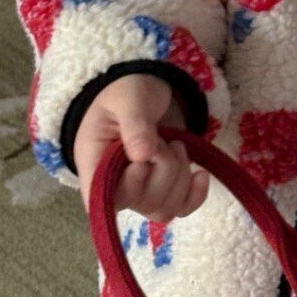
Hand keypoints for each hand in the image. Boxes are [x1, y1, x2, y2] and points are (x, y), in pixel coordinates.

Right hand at [73, 73, 209, 221]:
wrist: (147, 88)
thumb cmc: (128, 91)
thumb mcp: (129, 99)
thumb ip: (135, 124)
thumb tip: (142, 156)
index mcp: (95, 163)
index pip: (104, 199)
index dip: (129, 189)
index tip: (143, 162)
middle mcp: (114, 184)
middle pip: (142, 203)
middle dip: (164, 170)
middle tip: (164, 140)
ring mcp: (140, 188)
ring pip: (164, 209)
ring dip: (180, 177)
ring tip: (176, 145)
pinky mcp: (163, 186)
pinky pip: (181, 208)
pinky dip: (195, 196)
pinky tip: (201, 174)